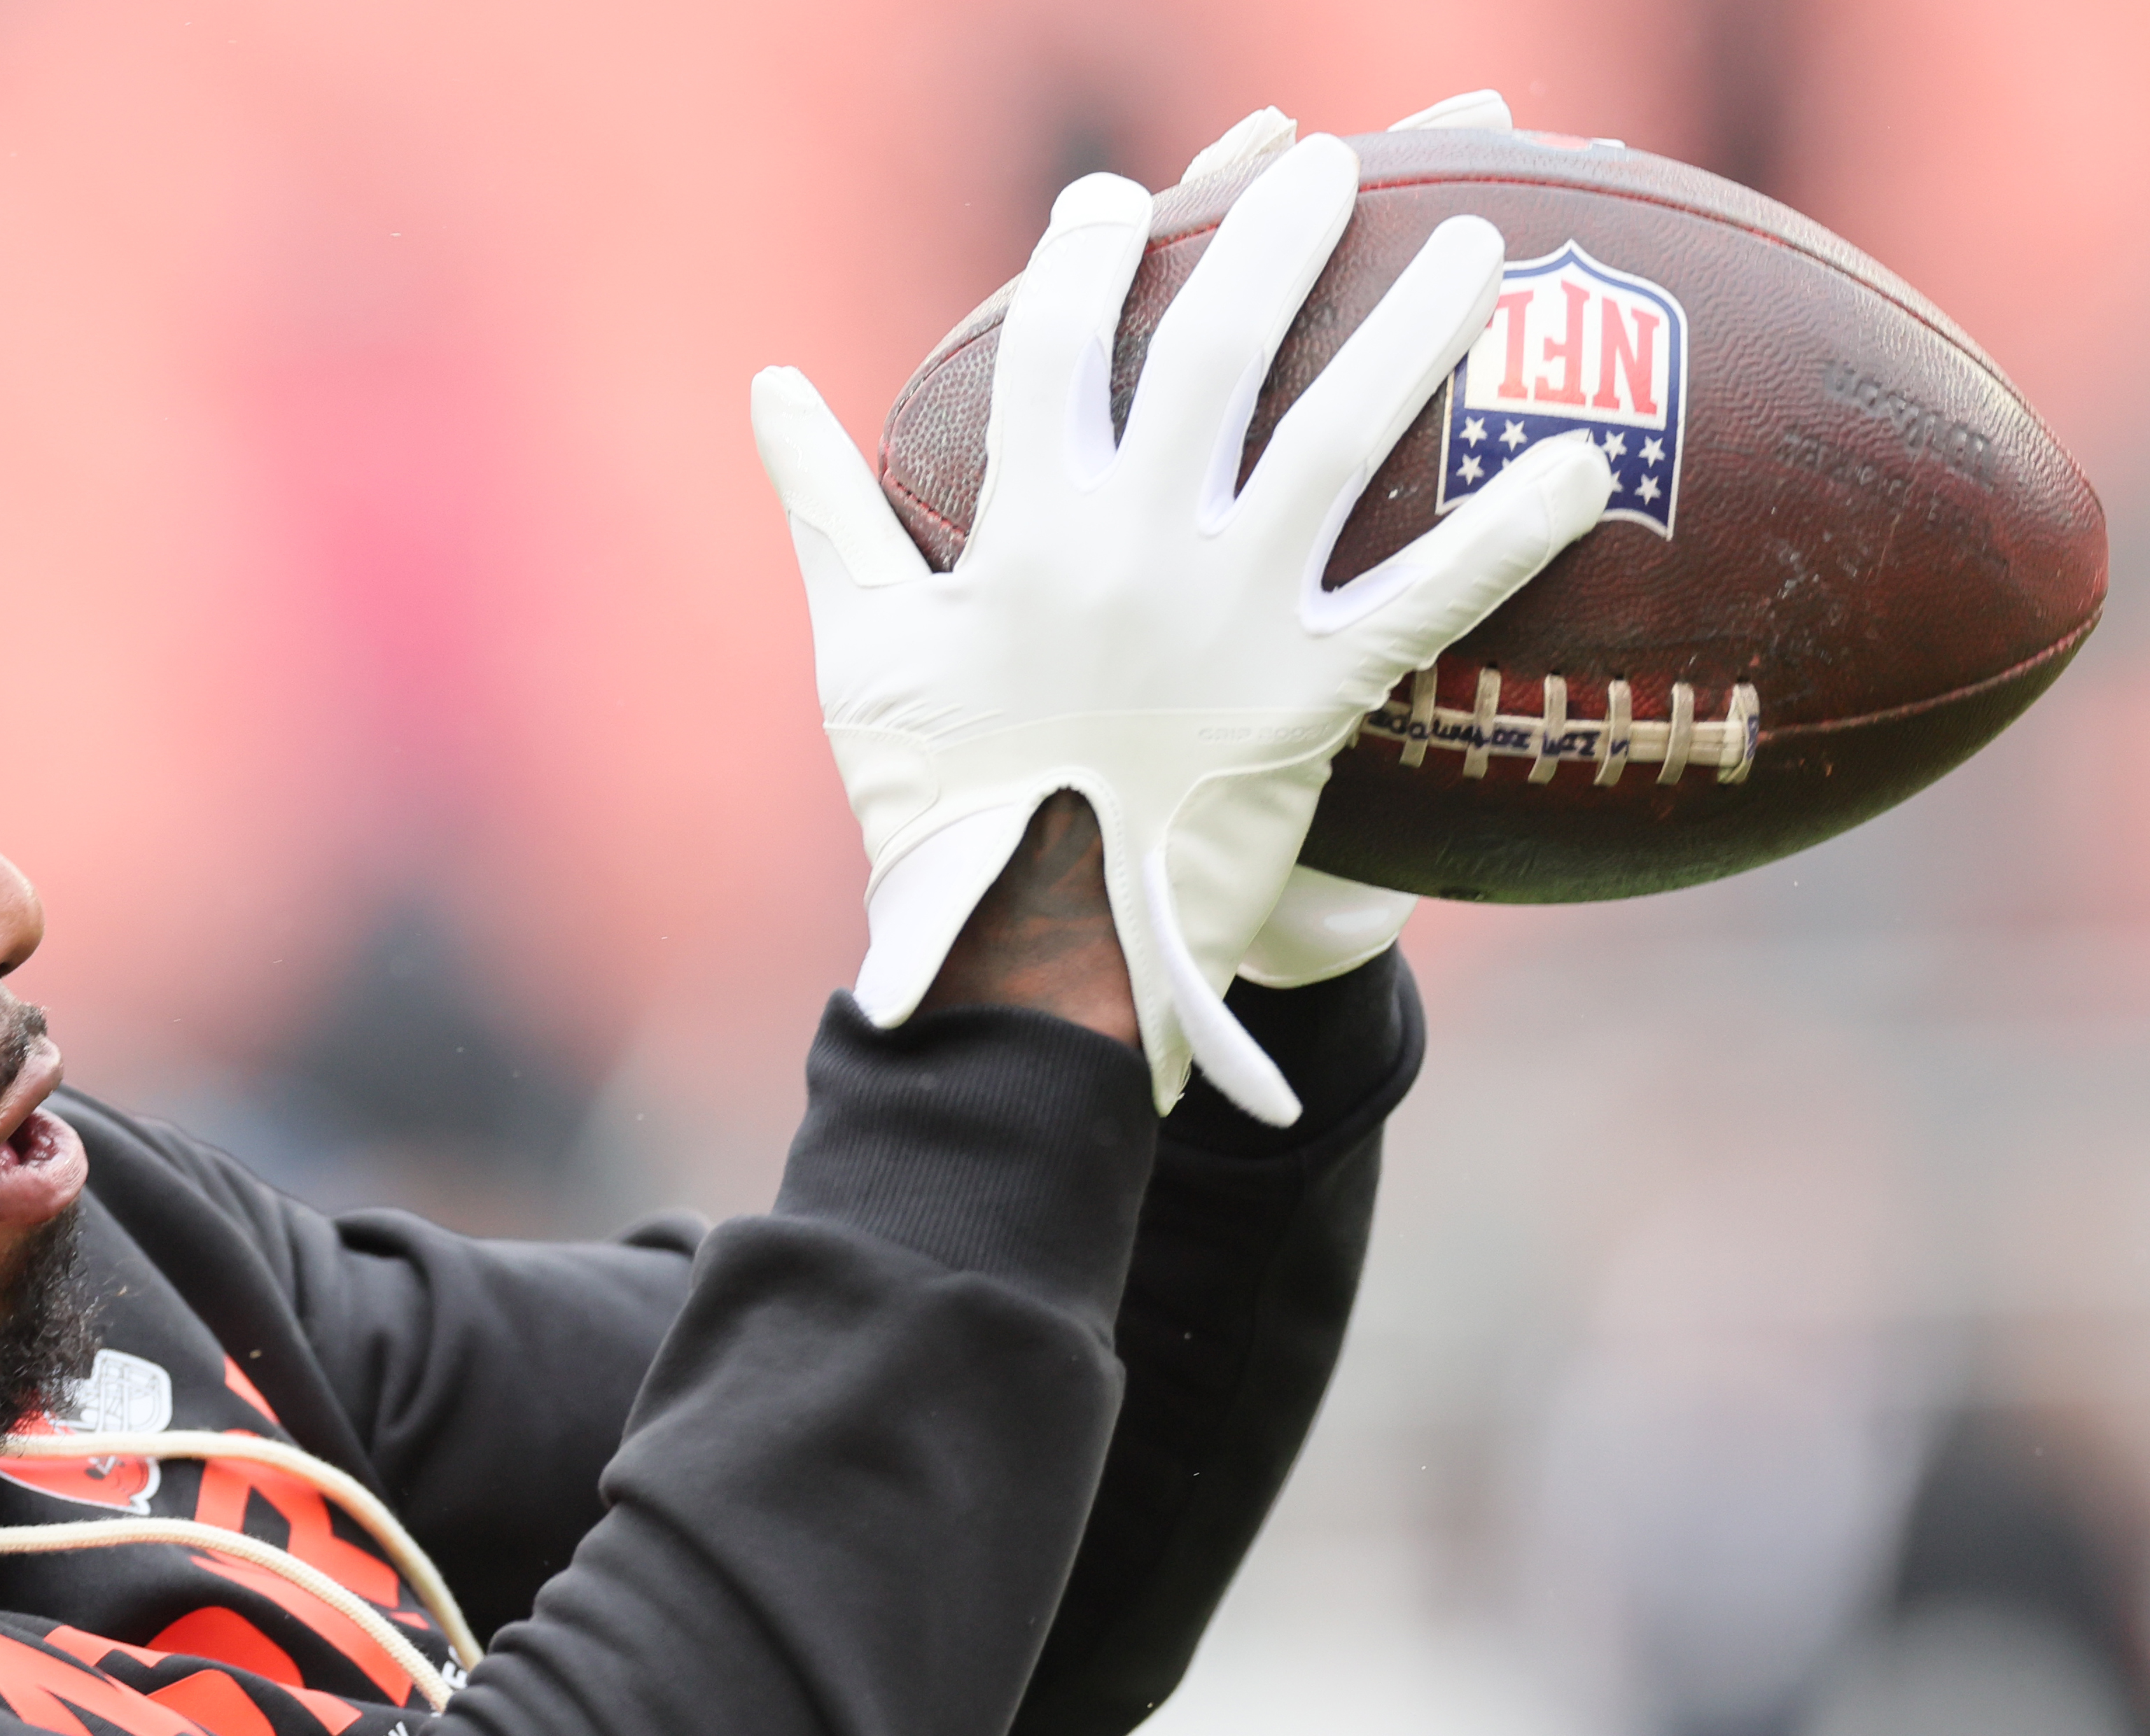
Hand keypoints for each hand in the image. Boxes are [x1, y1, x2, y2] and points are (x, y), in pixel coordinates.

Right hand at [752, 134, 1608, 1119]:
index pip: (1054, 342)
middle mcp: (1129, 548)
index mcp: (1020, 528)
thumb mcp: (860, 648)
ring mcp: (1226, 615)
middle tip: (1336, 165)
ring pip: (1334, 437)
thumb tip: (768, 389)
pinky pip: (1426, 598)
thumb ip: (826, 509)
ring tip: (1471, 242)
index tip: (1118, 197)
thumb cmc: (932, 803)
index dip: (1086, 251)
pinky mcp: (1306, 694)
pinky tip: (1586, 467)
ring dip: (1409, 328)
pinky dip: (1510, 532)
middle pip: (1214, 347)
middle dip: (1274, 237)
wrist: (1019, 951)